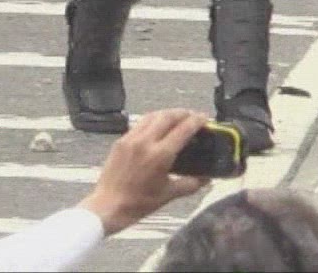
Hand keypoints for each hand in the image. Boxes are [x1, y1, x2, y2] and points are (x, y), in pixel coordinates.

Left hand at [79, 109, 209, 234]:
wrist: (109, 205)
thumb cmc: (139, 203)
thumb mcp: (169, 195)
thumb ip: (191, 184)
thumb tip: (207, 179)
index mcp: (160, 155)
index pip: (183, 129)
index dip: (196, 121)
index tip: (204, 118)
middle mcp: (145, 141)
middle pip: (168, 116)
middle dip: (183, 113)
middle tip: (193, 116)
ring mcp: (131, 138)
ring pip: (152, 116)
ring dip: (167, 113)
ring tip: (177, 117)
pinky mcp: (121, 140)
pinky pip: (140, 123)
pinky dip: (153, 120)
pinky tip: (157, 126)